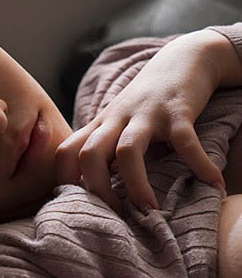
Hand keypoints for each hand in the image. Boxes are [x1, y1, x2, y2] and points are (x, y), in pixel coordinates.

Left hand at [54, 30, 226, 213]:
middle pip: (89, 153)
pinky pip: (184, 141)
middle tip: (113, 218)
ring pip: (127, 150)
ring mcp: (145, 114)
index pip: (66, 152)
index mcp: (99, 126)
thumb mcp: (118, 123)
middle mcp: (116, 120)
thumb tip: (94, 192)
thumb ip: (105, 151)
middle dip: (96, 189)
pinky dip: (198, 164)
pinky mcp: (178, 110)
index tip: (77, 207)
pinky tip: (212, 184)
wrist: (183, 59)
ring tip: (150, 213)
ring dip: (136, 185)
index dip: (64, 180)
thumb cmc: (146, 102)